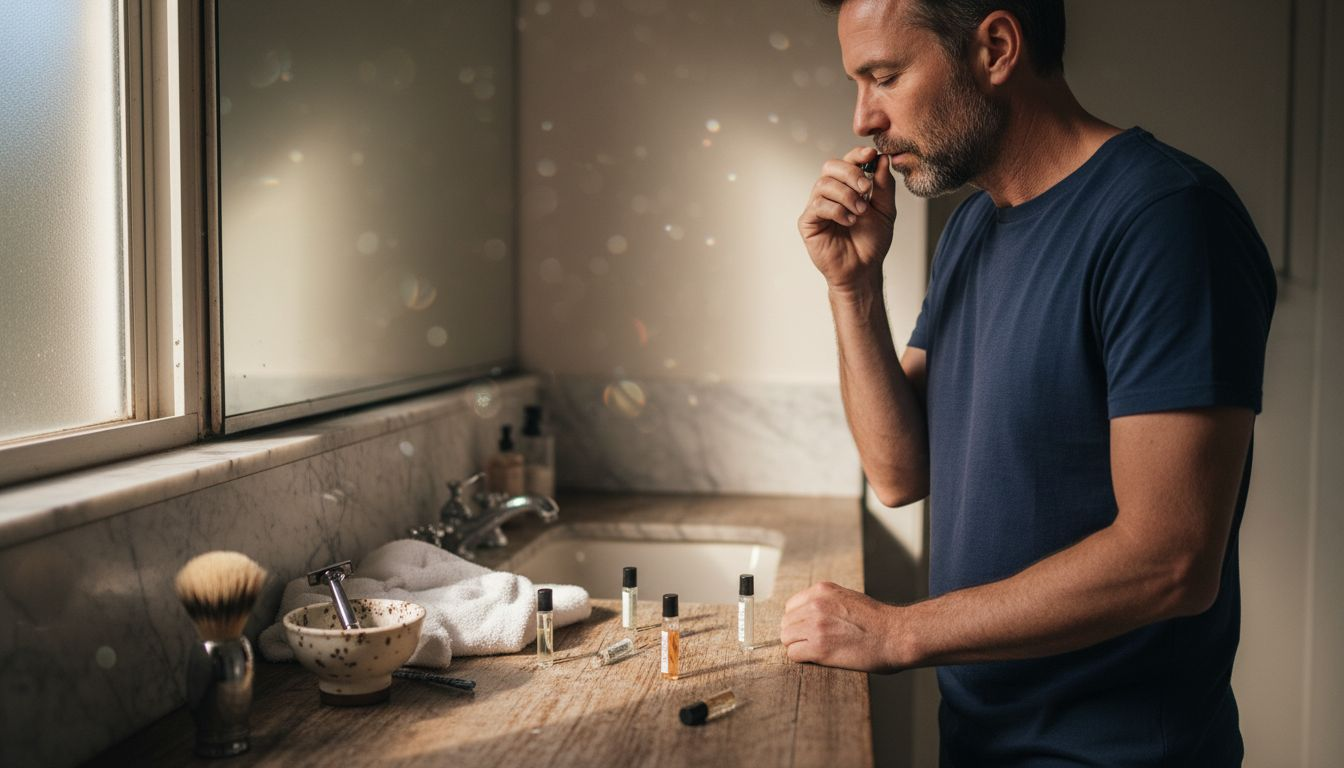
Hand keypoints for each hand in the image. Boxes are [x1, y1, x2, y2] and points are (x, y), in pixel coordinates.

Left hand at [780, 581, 902, 672]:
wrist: (896, 635)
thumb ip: (825, 603)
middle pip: (786, 623)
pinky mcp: (819, 647)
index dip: (799, 621)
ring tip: (816, 652)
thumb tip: (806, 616)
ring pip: (787, 639)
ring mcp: (815, 625)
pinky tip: (818, 659)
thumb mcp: (848, 598)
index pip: (791, 607)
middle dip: (797, 635)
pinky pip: (793, 654)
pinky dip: (802, 659)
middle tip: (813, 644)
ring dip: (798, 647)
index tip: (809, 630)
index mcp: (821, 590)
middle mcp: (815, 604)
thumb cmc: (877, 621)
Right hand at [797, 147, 897, 293]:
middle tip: (866, 189)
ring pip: (824, 184)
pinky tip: (849, 221)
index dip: (857, 154)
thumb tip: (882, 159)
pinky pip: (817, 205)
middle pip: (830, 166)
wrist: (863, 268)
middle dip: (851, 173)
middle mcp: (830, 193)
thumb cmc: (872, 241)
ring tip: (860, 212)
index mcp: (847, 186)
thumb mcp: (885, 210)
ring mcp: (817, 206)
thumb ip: (884, 185)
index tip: (871, 155)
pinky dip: (837, 210)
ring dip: (846, 195)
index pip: (847, 161)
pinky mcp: (808, 222)